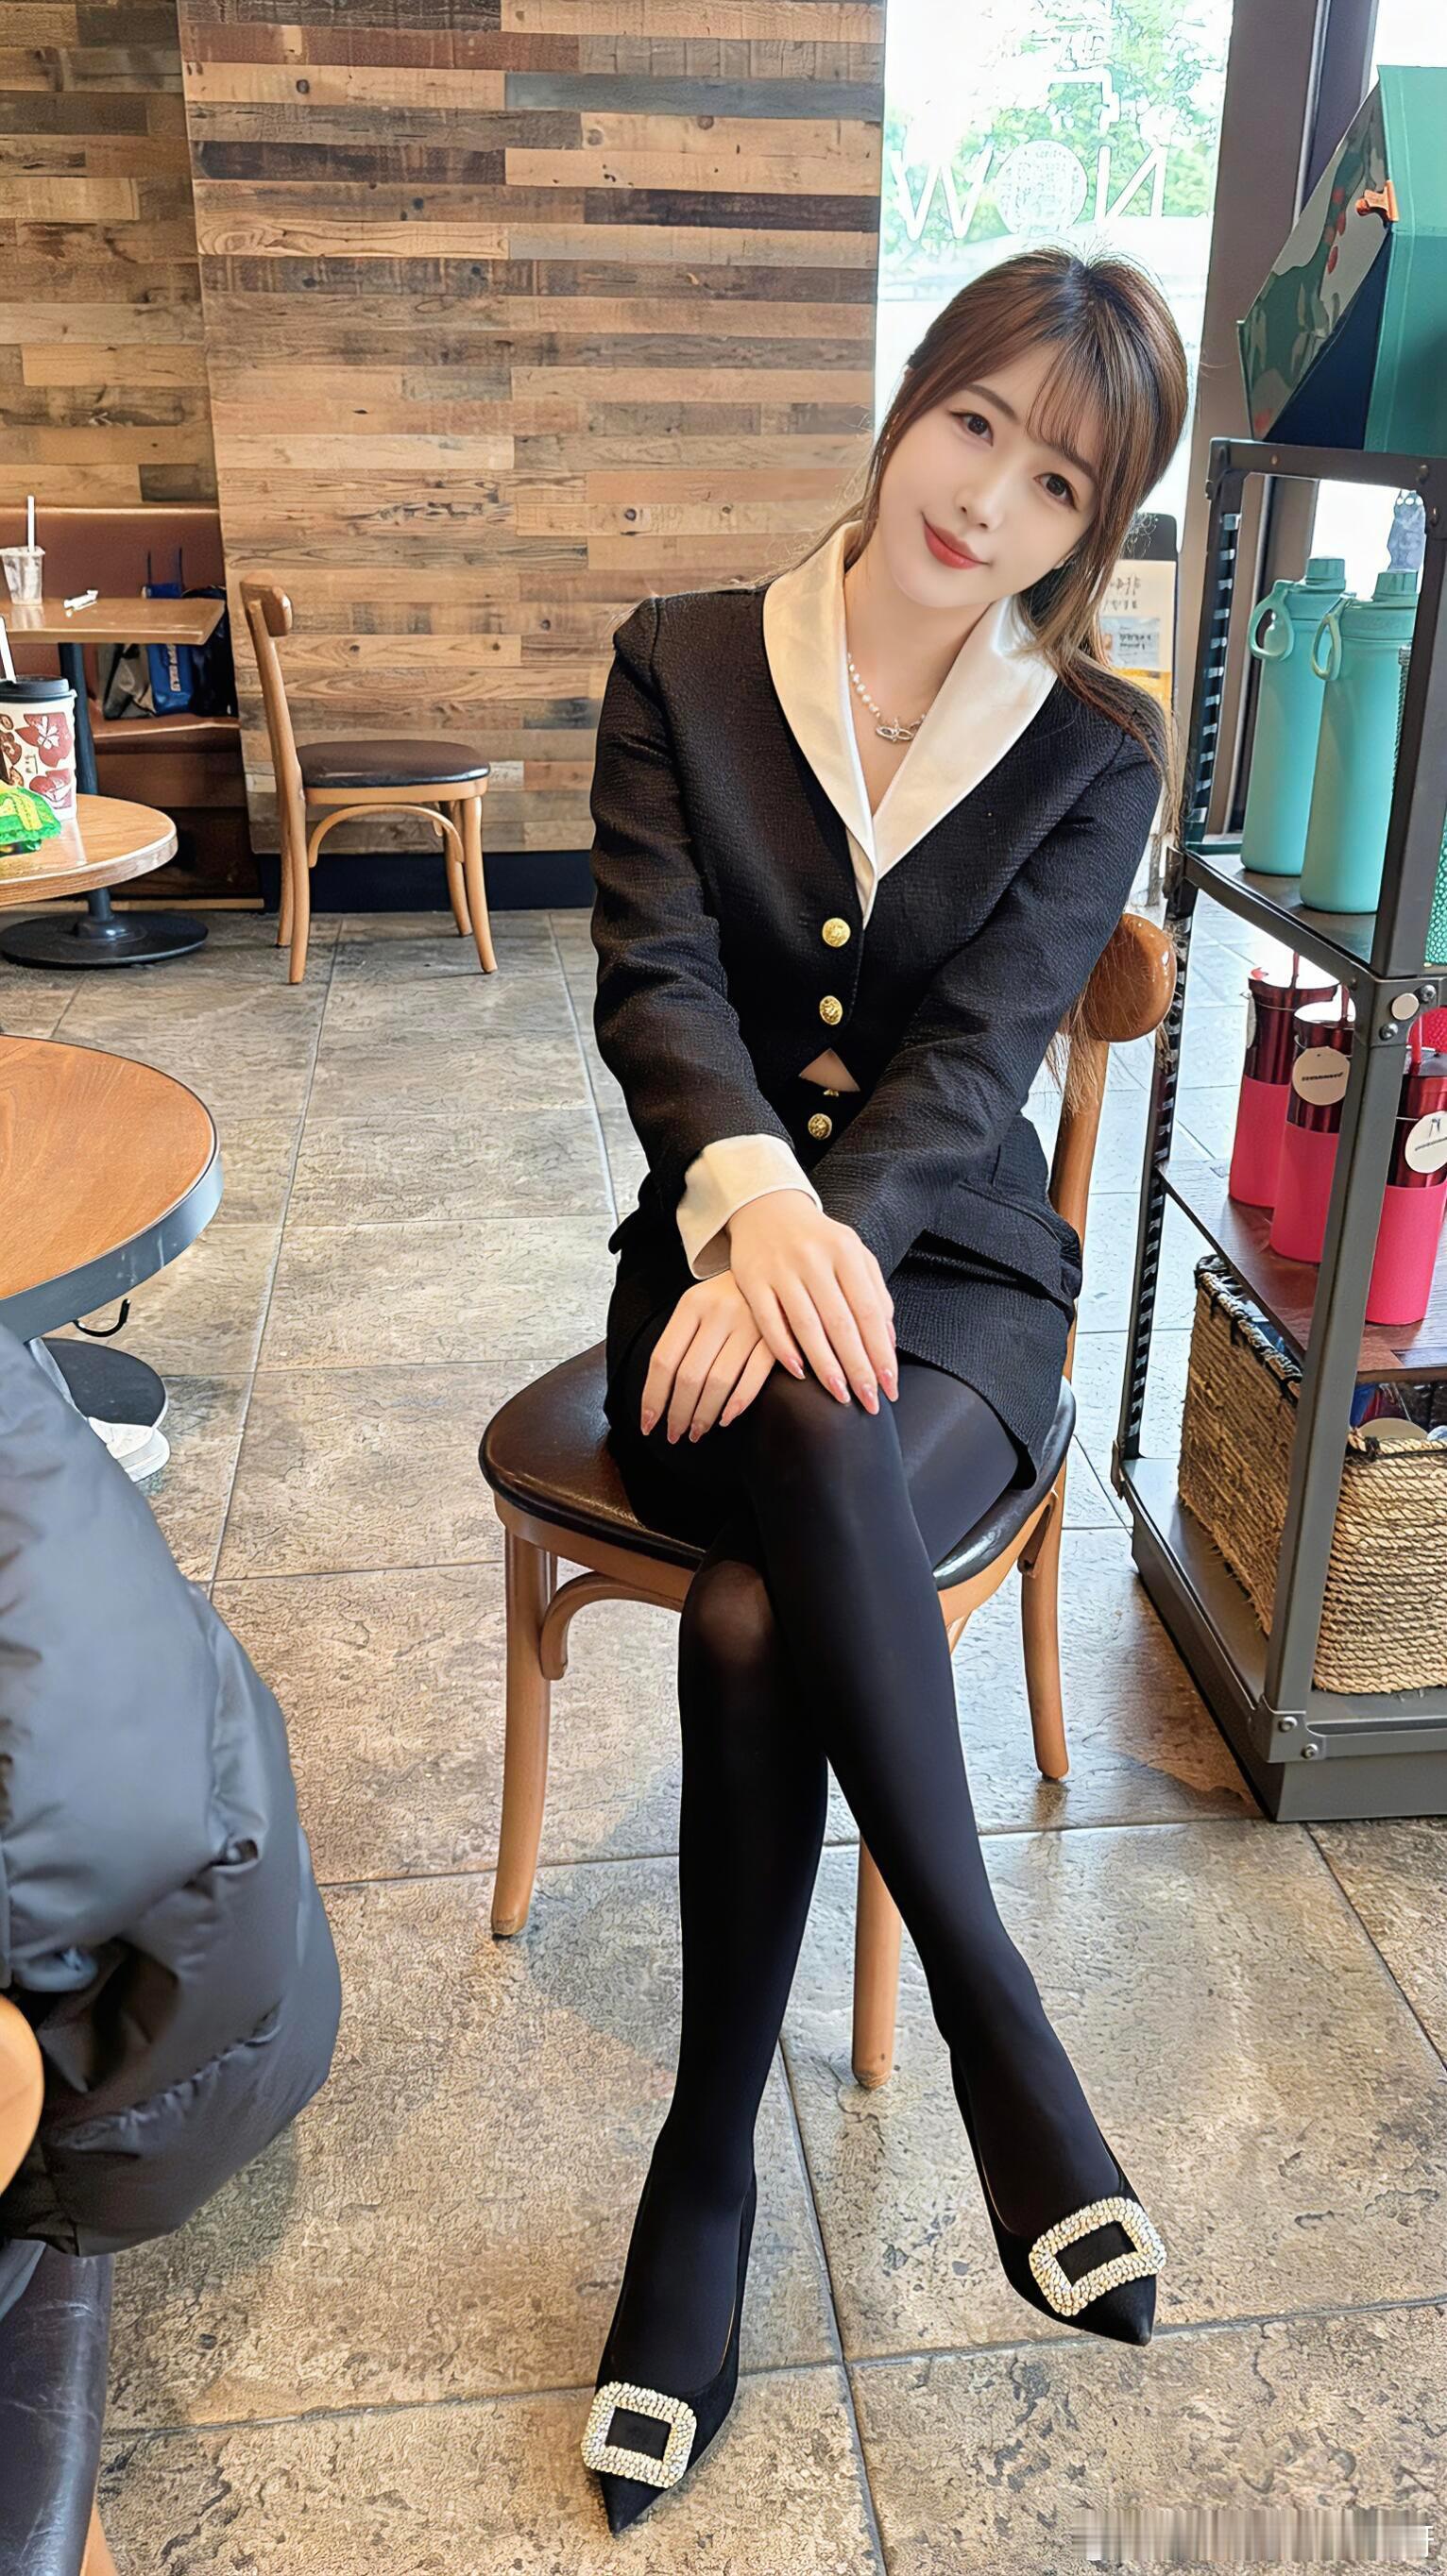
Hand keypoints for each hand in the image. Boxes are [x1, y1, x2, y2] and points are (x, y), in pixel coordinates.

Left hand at [640, 1273, 781, 1442]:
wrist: (775, 1269)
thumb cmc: (729, 1296)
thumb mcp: (699, 1305)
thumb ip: (681, 1340)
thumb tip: (660, 1393)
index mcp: (692, 1304)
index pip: (663, 1360)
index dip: (653, 1397)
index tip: (649, 1422)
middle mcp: (719, 1312)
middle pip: (690, 1375)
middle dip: (679, 1413)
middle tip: (676, 1434)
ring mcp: (750, 1324)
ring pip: (719, 1381)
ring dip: (705, 1414)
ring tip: (698, 1431)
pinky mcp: (776, 1337)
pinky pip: (754, 1376)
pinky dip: (739, 1402)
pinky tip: (727, 1417)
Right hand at [724, 1189, 896, 1411]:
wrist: (767, 1207)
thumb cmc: (818, 1240)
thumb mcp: (852, 1254)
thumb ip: (873, 1292)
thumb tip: (888, 1341)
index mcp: (846, 1252)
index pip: (869, 1311)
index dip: (881, 1352)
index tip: (889, 1385)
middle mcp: (815, 1259)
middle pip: (841, 1324)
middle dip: (858, 1367)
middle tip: (869, 1401)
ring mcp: (781, 1269)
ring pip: (807, 1326)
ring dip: (825, 1365)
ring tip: (840, 1395)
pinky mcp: (752, 1280)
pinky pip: (768, 1321)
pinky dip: (784, 1348)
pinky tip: (798, 1373)